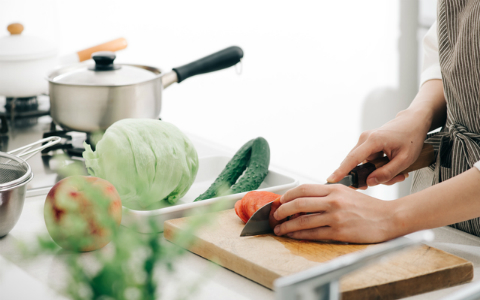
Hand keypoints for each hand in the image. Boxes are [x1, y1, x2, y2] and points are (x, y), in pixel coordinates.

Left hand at [273, 184, 398, 242]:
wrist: (388, 218)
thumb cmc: (368, 207)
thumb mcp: (347, 193)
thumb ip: (328, 194)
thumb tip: (306, 200)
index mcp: (334, 189)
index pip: (303, 189)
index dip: (288, 195)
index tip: (281, 200)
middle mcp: (333, 200)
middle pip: (299, 203)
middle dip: (282, 210)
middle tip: (276, 215)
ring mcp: (335, 216)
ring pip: (302, 220)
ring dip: (287, 225)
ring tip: (279, 229)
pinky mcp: (339, 231)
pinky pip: (313, 233)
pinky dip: (299, 234)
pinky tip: (292, 235)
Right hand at [327, 108, 429, 187]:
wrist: (412, 123)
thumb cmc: (411, 138)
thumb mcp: (404, 160)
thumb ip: (387, 173)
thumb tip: (370, 182)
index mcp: (373, 140)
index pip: (353, 159)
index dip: (341, 171)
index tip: (331, 179)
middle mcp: (364, 138)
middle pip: (355, 164)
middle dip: (368, 177)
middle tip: (390, 180)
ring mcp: (364, 140)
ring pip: (363, 164)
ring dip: (376, 172)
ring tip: (396, 173)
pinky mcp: (366, 144)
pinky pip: (366, 161)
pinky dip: (376, 167)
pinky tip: (390, 166)